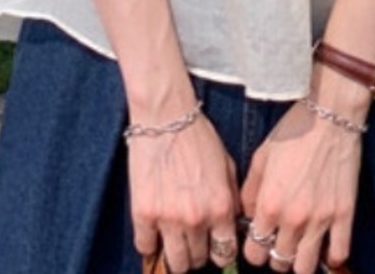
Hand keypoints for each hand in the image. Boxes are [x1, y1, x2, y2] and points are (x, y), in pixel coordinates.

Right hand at [129, 113, 240, 272]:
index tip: (213, 247)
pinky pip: (145, 246)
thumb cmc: (197, 135)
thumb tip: (231, 225)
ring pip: (174, 262)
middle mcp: (197, 218)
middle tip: (191, 239)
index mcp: (220, 207)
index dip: (219, 253)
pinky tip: (153, 230)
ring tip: (173, 240)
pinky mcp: (143, 212)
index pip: (225, 254)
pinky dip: (149, 243)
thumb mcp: (227, 165)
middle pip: (197, 261)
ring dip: (175, 255)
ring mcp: (168, 218)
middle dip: (197, 253)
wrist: (165, 115)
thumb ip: (231, 199)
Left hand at [240, 97, 363, 273]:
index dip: (254, 250)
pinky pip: (340, 254)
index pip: (254, 253)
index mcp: (269, 204)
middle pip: (279, 263)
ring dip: (300, 261)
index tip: (259, 240)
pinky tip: (325, 243)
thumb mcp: (261, 157)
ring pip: (306, 267)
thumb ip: (249, 192)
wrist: (330, 116)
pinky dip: (332, 256)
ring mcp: (321, 220)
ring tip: (300, 246)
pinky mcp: (344, 215)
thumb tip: (248, 217)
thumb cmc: (292, 132)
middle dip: (276, 256)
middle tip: (279, 240)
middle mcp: (293, 219)